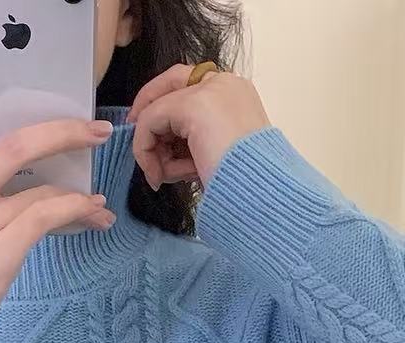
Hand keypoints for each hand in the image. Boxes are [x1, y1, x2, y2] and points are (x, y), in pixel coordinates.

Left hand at [127, 66, 269, 191]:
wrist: (260, 196)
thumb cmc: (245, 188)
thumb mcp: (217, 156)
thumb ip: (192, 143)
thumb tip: (158, 151)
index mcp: (236, 96)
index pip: (187, 88)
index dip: (161, 110)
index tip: (146, 141)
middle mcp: (224, 85)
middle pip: (168, 88)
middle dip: (150, 126)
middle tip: (148, 162)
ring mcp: (209, 91)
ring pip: (157, 110)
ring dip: (154, 151)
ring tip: (167, 179)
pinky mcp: (192, 106)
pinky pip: (150, 120)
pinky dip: (144, 150)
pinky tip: (159, 176)